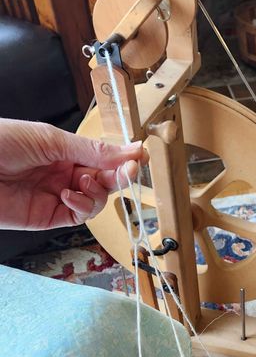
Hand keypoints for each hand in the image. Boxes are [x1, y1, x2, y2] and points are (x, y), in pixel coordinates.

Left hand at [0, 117, 147, 229]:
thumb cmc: (0, 142)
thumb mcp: (51, 139)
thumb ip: (92, 150)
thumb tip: (130, 149)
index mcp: (63, 150)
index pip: (103, 158)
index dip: (123, 159)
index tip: (140, 157)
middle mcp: (62, 173)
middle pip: (105, 181)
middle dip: (118, 177)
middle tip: (127, 173)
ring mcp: (56, 196)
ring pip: (96, 201)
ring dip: (98, 193)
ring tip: (84, 182)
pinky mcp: (47, 217)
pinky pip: (78, 217)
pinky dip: (82, 207)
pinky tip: (70, 195)